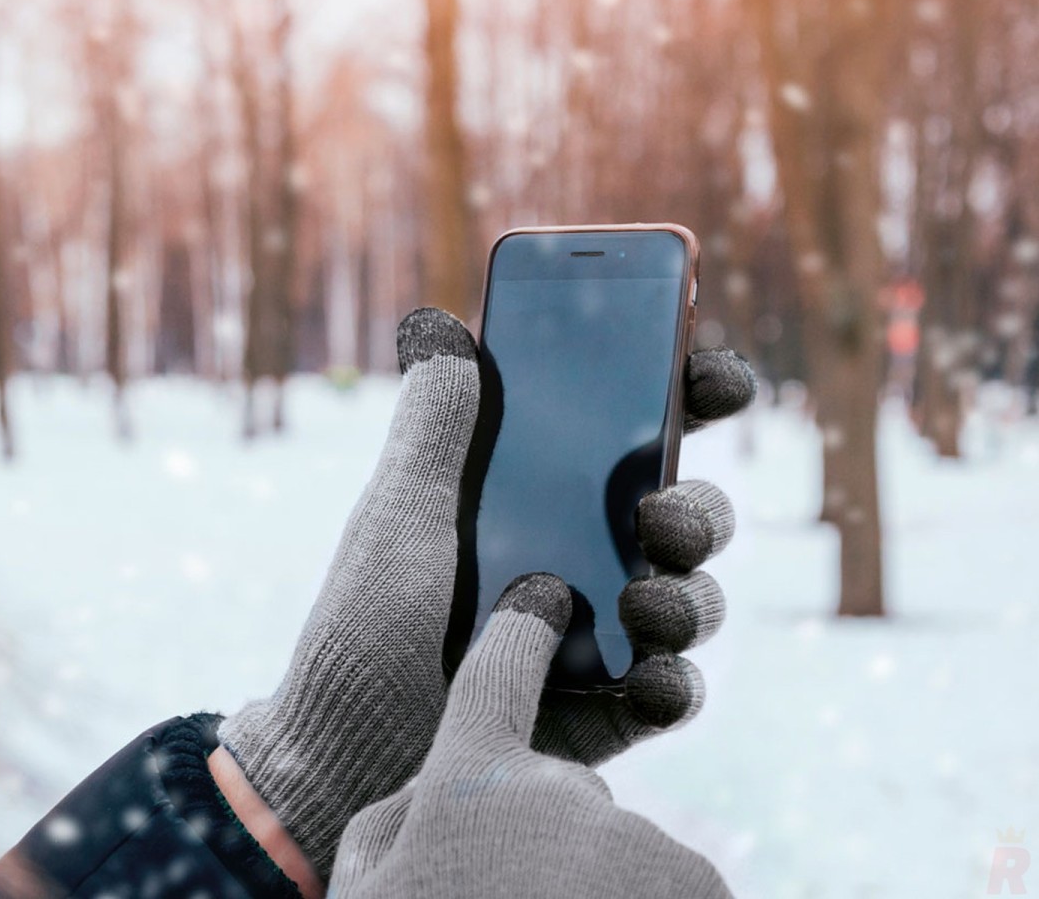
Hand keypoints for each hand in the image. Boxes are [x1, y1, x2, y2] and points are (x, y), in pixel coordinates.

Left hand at [217, 310, 753, 875]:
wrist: (347, 745)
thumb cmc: (366, 616)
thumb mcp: (401, 507)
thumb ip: (435, 418)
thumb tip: (434, 321)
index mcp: (548, 495)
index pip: (639, 433)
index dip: (691, 397)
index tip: (720, 382)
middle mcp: (588, 556)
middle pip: (688, 514)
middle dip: (698, 510)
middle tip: (660, 516)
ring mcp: (604, 634)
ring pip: (693, 598)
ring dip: (691, 596)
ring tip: (645, 604)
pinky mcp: (607, 709)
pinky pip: (670, 693)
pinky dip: (675, 684)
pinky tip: (654, 681)